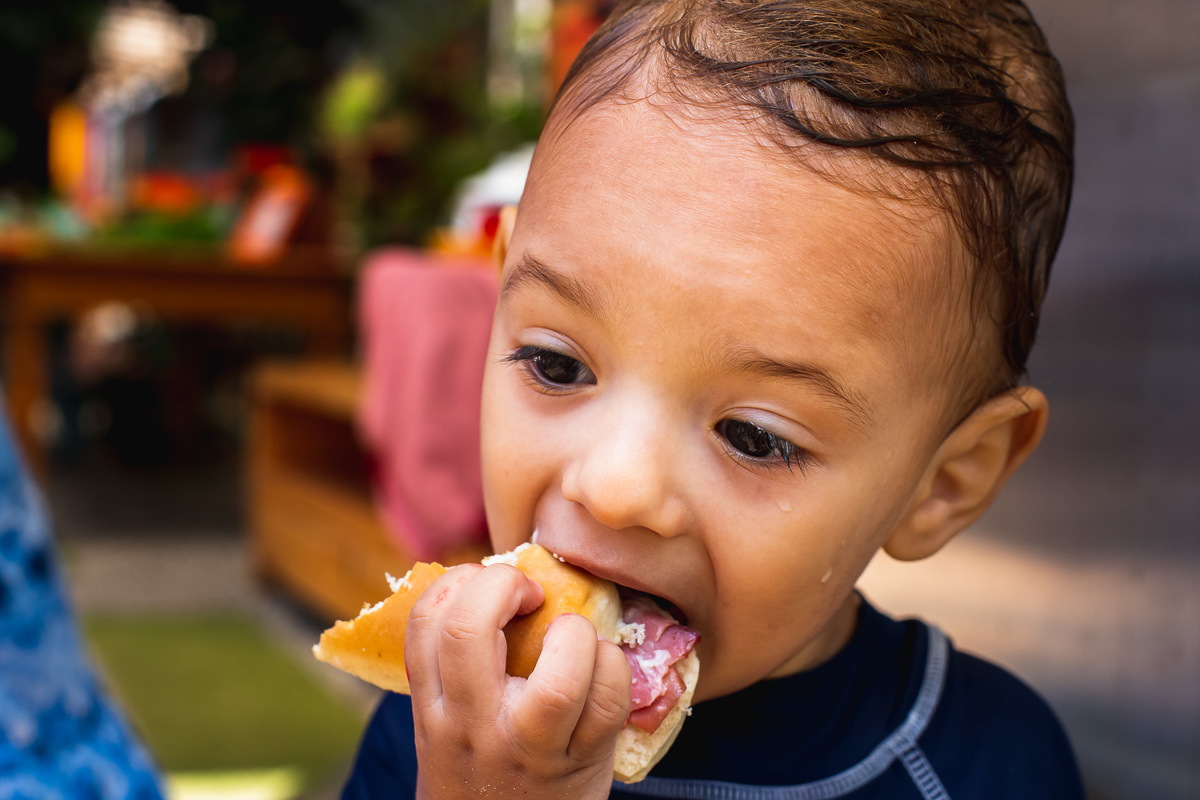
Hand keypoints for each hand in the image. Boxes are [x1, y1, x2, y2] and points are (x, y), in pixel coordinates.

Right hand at [406, 563, 631, 798]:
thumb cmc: (479, 771)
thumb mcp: (445, 725)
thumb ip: (456, 668)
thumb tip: (497, 584)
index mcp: (433, 707)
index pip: (426, 621)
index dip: (459, 580)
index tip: (488, 584)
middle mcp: (472, 725)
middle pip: (470, 630)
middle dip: (504, 586)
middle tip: (529, 593)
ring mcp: (529, 748)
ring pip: (559, 679)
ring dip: (574, 635)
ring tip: (573, 635)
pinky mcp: (581, 764)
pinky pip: (609, 704)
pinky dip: (614, 667)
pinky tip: (604, 663)